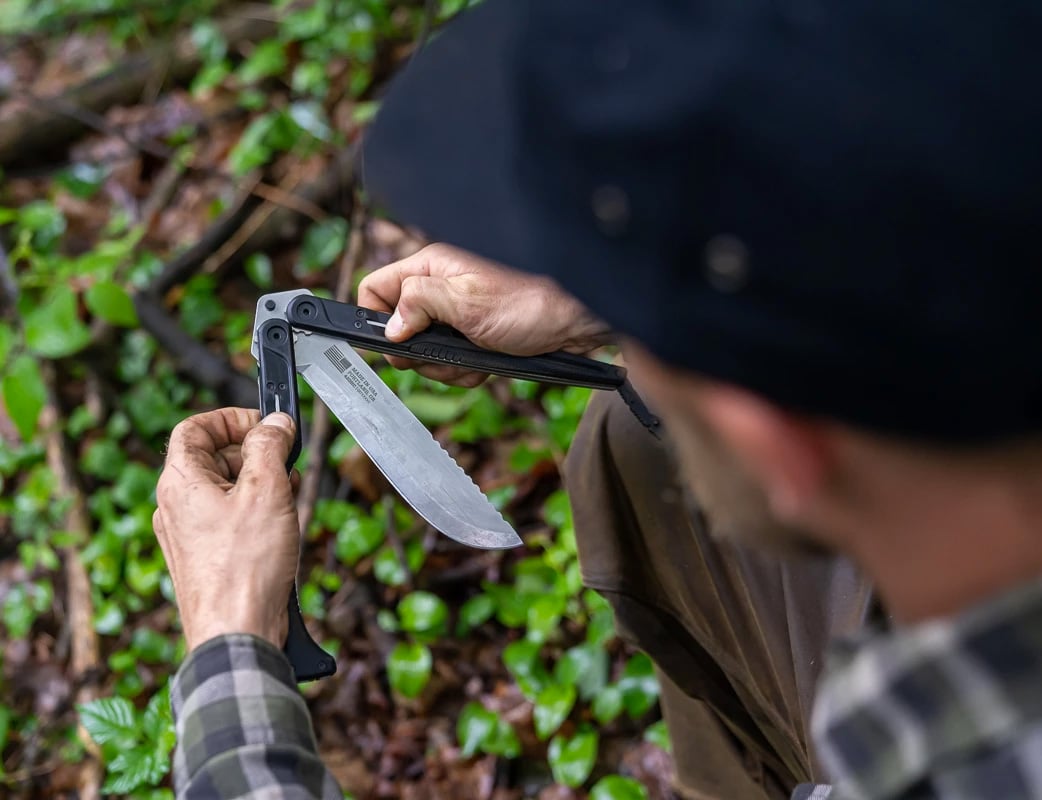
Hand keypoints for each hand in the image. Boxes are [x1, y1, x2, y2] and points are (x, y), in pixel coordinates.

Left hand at [153, 408, 298, 650]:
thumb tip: (275, 424)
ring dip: (261, 485)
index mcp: (180, 483)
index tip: (264, 425)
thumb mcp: (267, 490)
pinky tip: (282, 528)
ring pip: (225, 491)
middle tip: (287, 462)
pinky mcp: (206, 560)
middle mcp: (176, 507)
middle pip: (213, 458)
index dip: (231, 418)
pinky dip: (257, 514)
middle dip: (255, 453)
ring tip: (290, 498)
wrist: (237, 635)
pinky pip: (229, 521)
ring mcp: (189, 536)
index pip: (195, 428)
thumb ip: (270, 446)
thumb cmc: (245, 567)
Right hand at [357, 243, 611, 385]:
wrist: (579, 321)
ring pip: (424, 350)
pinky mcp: (472, 333)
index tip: (396, 346)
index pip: (377, 289)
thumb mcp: (469, 304)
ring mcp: (456, 312)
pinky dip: (463, 370)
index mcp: (432, 266)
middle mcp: (440, 286)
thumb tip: (389, 325)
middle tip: (445, 358)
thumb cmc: (532, 302)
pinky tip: (484, 365)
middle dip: (418, 353)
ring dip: (444, 366)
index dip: (377, 319)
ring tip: (472, 361)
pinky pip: (450, 360)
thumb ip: (420, 305)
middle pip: (398, 327)